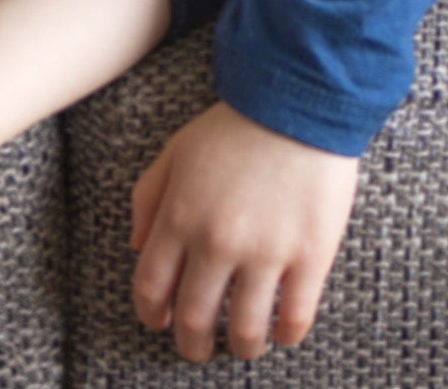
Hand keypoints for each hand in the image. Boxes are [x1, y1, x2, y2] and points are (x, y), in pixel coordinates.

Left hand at [130, 102, 358, 361]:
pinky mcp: (310, 253)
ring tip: (246, 346)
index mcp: (179, 217)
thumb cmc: (237, 124)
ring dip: (242, 346)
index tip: (162, 324)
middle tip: (200, 348)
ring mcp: (265, 251)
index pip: (152, 288)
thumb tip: (138, 247)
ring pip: (246, 327)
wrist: (301, 100)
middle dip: (193, 344)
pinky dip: (287, 334)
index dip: (153, 315)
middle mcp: (216, 242)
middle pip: (194, 318)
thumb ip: (148, 197)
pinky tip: (284, 332)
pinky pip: (296, 314)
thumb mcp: (176, 150)